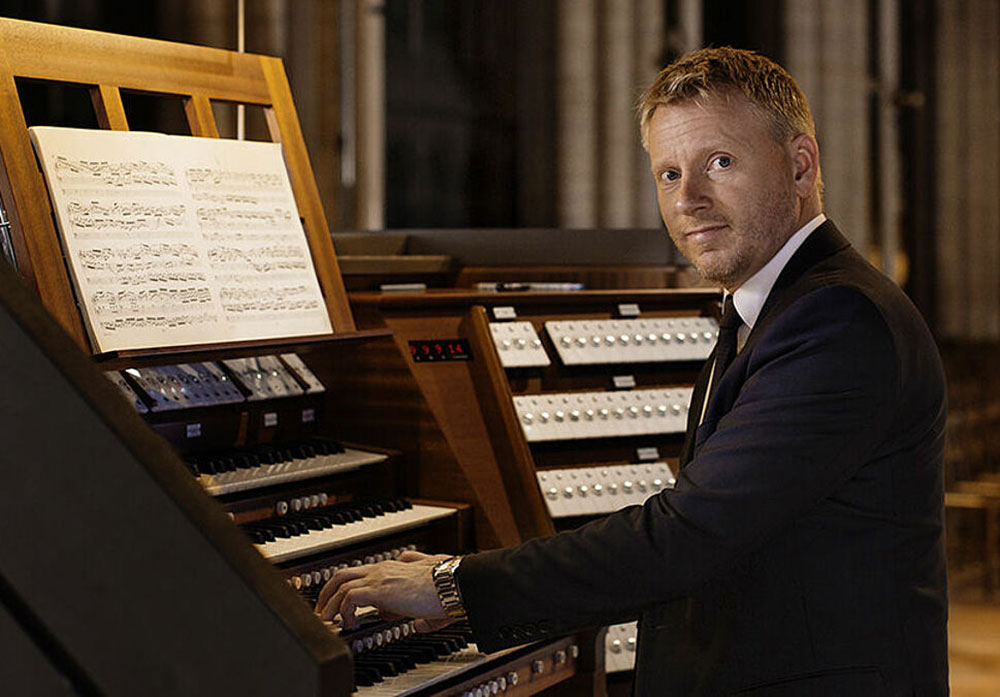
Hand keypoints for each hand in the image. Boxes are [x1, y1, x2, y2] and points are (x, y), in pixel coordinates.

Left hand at [314, 551, 454, 630]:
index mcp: (393, 568)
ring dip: (330, 605)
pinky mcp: (380, 590)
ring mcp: (380, 577)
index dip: (345, 588)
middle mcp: (383, 569)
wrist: (452, 586)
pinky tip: (348, 624)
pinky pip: (350, 598)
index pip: (360, 572)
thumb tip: (415, 624)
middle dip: (328, 593)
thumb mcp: (427, 601)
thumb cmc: (445, 592)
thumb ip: (420, 610)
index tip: (341, 604)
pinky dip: (343, 612)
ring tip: (329, 621)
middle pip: (342, 574)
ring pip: (341, 585)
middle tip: (324, 611)